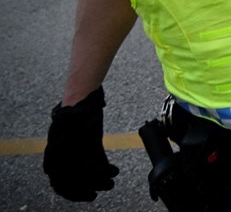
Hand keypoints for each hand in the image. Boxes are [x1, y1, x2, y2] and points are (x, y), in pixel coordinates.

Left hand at [43, 87, 118, 201]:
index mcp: (53, 152)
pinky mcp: (89, 141)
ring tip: (109, 184)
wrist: (80, 97)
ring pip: (85, 175)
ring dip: (98, 183)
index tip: (80, 194)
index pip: (57, 181)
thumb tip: (65, 170)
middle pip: (70, 182)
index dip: (69, 191)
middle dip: (83, 191)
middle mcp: (61, 152)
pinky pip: (98, 163)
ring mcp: (75, 147)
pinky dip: (106, 171)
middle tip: (93, 196)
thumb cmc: (75, 112)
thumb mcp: (63, 135)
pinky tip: (114, 172)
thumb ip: (61, 152)